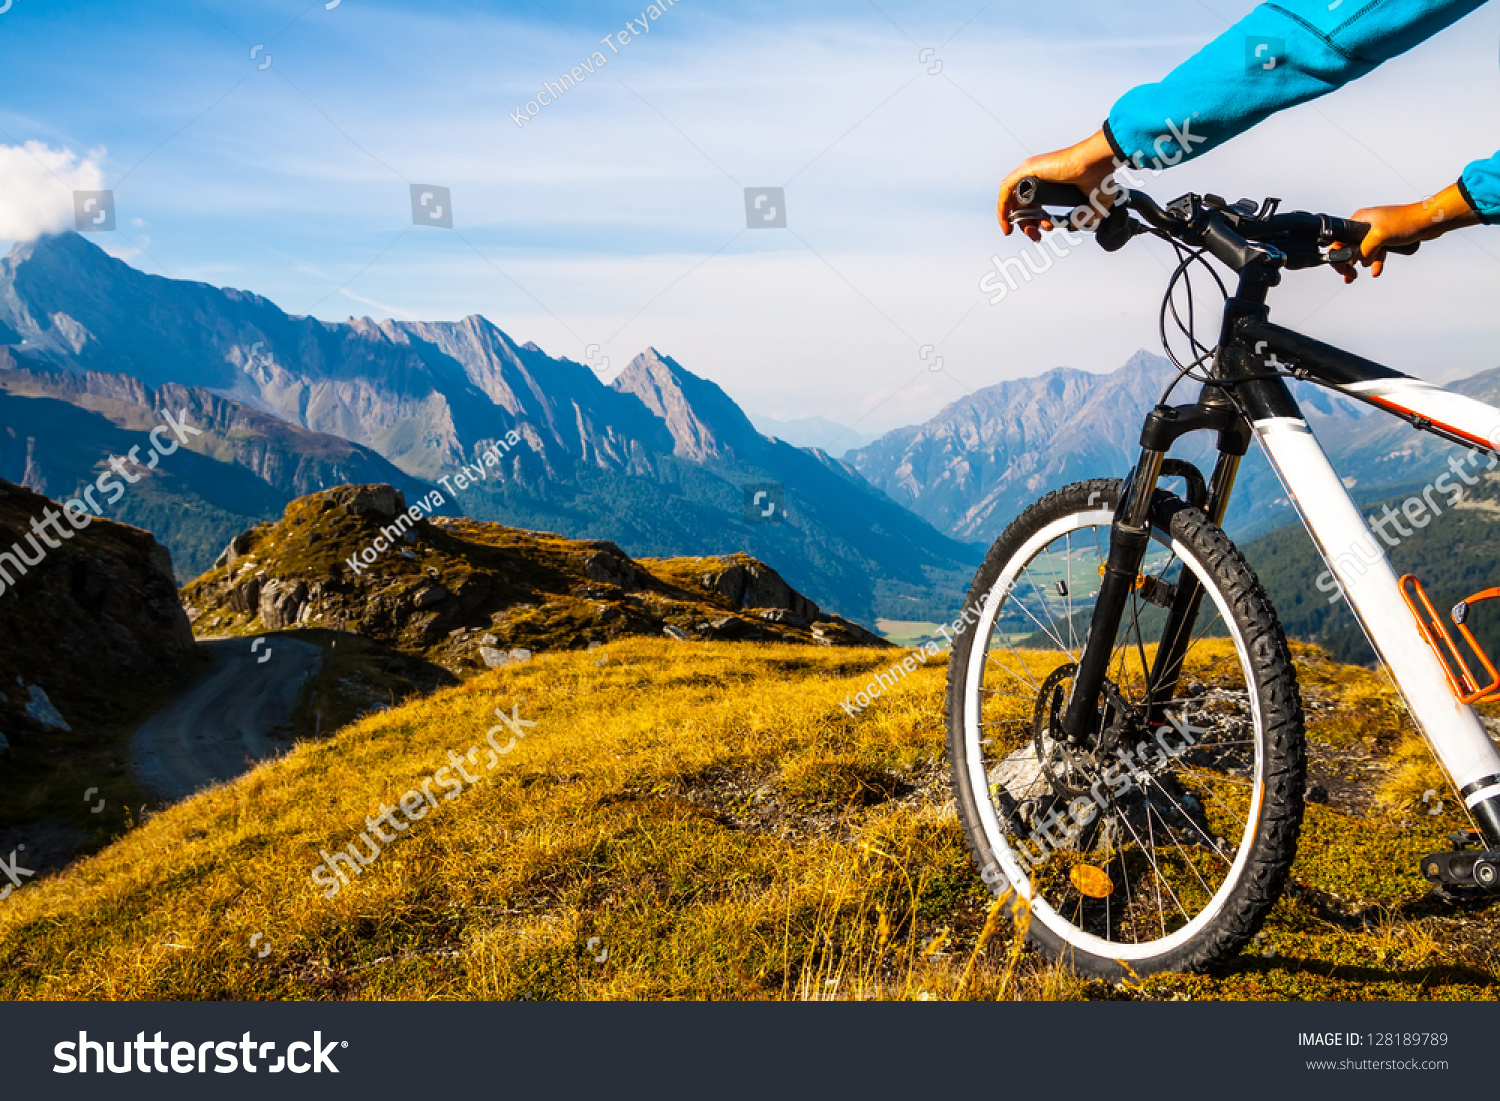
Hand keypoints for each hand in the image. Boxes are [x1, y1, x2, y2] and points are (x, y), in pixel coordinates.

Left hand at [997, 130, 1118, 240]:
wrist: (1098, 163)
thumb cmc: (1099, 176)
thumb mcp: (1096, 205)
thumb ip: (1087, 218)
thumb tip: (1075, 226)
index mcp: (1050, 183)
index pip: (1033, 205)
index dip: (1035, 221)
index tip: (1044, 231)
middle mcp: (1038, 177)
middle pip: (1021, 206)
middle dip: (1028, 226)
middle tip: (1037, 236)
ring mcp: (1031, 172)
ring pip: (1012, 200)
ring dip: (1018, 220)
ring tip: (1032, 233)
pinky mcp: (1027, 170)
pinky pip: (1006, 190)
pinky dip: (1002, 207)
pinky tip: (1007, 222)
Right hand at [1331, 182, 1479, 281]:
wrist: (1429, 221)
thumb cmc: (1406, 221)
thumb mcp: (1378, 237)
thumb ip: (1364, 251)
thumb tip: (1359, 262)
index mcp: (1360, 219)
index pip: (1341, 238)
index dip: (1338, 254)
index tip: (1342, 266)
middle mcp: (1366, 224)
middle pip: (1349, 246)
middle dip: (1347, 262)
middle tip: (1348, 275)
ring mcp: (1377, 231)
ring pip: (1363, 251)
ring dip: (1360, 264)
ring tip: (1354, 277)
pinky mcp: (1388, 237)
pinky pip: (1377, 252)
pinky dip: (1375, 262)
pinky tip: (1376, 271)